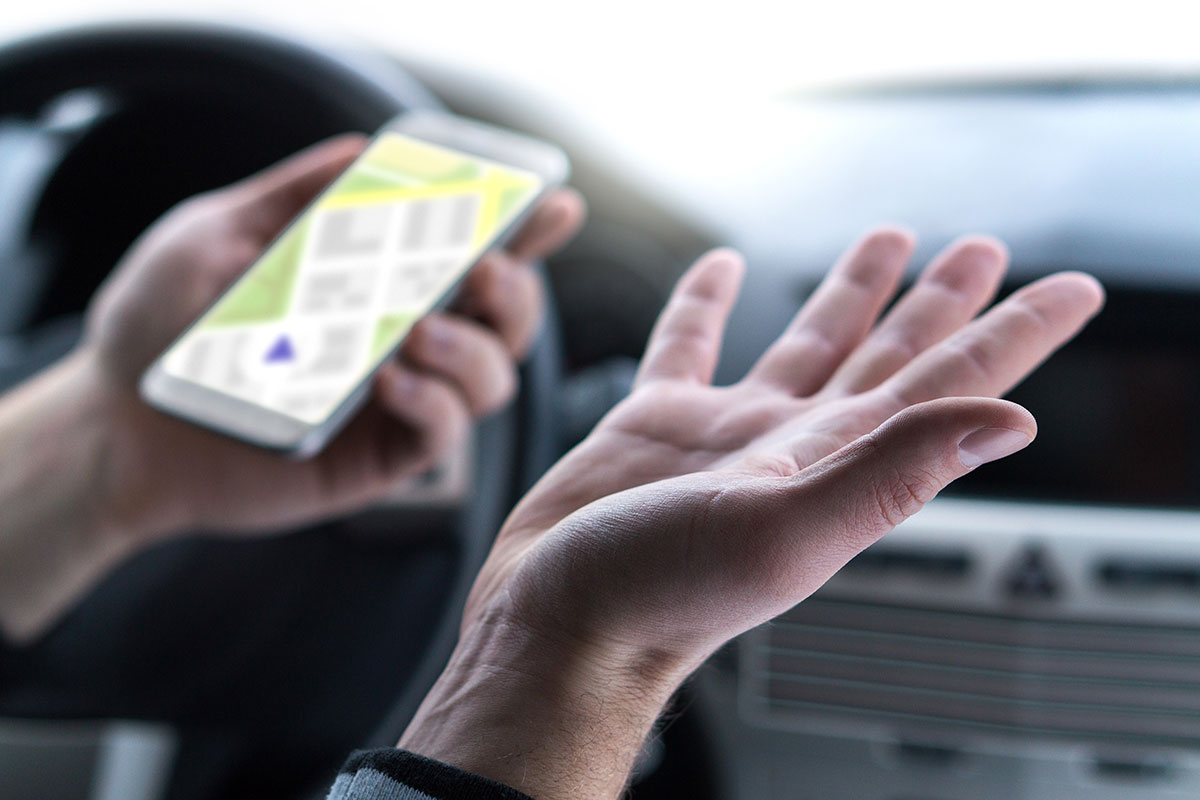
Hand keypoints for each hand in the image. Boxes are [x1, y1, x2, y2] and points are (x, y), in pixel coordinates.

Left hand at [0, 134, 583, 640]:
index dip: (524, 232)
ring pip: (493, 378)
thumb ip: (292, 196)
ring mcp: (398, 401)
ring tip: (416, 331)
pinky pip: (444, 435)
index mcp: (377, 285)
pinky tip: (390, 383)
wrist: (118, 424)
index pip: (469, 254)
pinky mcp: (380, 456)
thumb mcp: (218, 235)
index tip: (554, 203)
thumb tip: (362, 150)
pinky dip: (435, 404)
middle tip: (483, 270)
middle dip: (517, 291)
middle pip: (509, 320)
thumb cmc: (161, 326)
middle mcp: (404, 341)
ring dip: (474, 349)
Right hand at [399, 229, 1103, 797]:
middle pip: (890, 358)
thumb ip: (891, 471)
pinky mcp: (655, 426)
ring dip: (850, 293)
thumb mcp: (785, 530)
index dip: (1014, 337)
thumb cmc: (659, 595)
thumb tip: (1011, 422)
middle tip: (978, 249)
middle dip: (940, 303)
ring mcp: (726, 434)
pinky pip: (690, 346)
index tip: (1072, 289)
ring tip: (885, 239)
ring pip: (807, 343)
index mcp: (837, 463)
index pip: (949, 388)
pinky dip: (706, 302)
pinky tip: (722, 271)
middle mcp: (794, 444)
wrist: (557, 626)